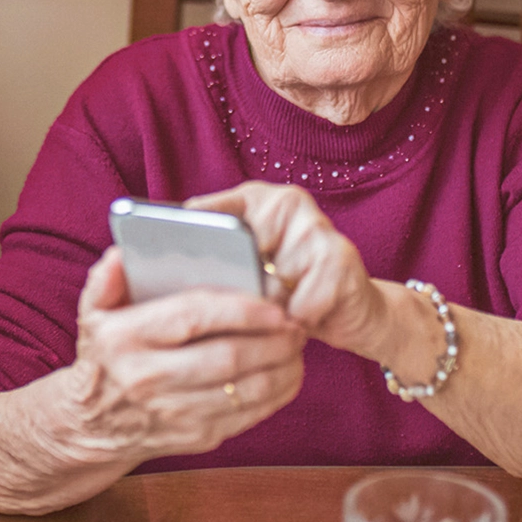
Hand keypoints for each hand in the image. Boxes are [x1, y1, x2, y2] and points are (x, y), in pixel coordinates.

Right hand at [64, 246, 305, 460]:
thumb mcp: (92, 312)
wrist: (91, 425)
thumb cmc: (104, 355)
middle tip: (296, 323)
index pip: (191, 317)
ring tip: (296, 345)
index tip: (274, 304)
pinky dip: (276, 394)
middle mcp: (146, 378)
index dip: (239, 310)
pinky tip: (287, 373)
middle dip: (272, 340)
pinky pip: (247, 415)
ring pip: (244, 390)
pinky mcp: (195, 436)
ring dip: (281, 367)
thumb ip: (106, 279)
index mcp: (123, 338)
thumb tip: (121, 256)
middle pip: (226, 358)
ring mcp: (173, 413)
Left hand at [186, 181, 388, 358]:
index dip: (188, 244)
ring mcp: (316, 226)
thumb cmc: (292, 291)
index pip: (209, 214)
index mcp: (258, 198)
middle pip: (236, 257)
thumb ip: (219, 262)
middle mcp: (287, 202)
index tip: (169, 266)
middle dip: (236, 291)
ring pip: (268, 286)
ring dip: (269, 313)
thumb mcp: (252, 272)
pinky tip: (304, 319)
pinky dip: (296, 322)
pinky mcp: (340, 257)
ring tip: (280, 312)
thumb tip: (168, 276)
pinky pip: (297, 305)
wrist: (353, 309)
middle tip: (242, 306)